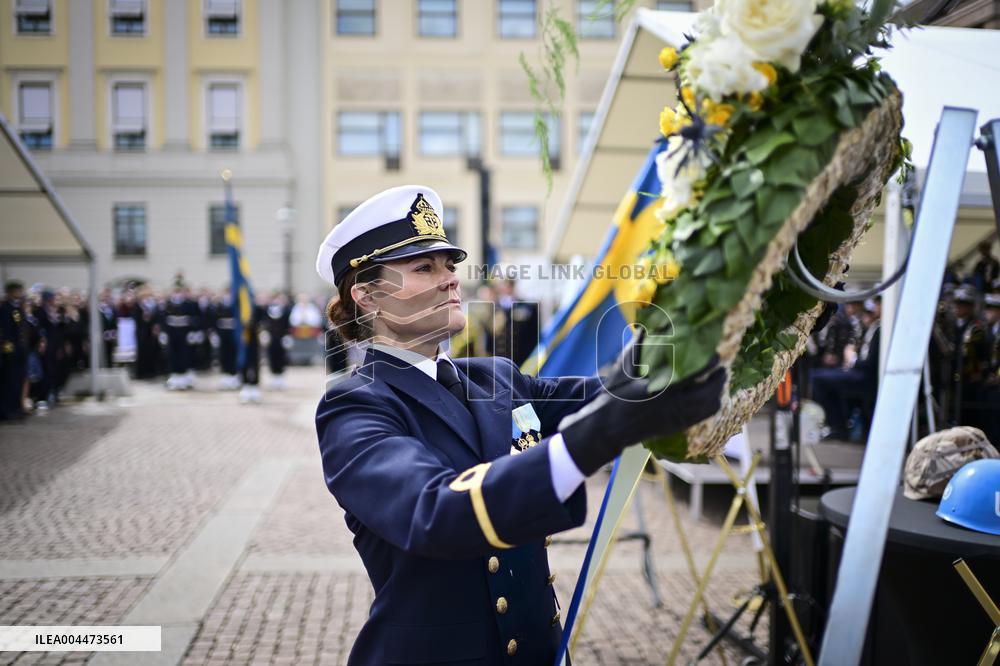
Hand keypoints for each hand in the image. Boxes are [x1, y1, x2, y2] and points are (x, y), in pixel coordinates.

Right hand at [559, 333, 726, 475]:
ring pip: (709, 405)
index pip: (694, 373)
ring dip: (718, 391)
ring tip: (719, 379)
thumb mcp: (622, 369)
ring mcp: (676, 418)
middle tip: (722, 366)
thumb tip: (643, 327)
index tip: (715, 354)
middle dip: (719, 378)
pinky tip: (712, 396)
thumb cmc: (614, 395)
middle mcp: (672, 404)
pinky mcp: (677, 427)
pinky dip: (712, 404)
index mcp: (660, 387)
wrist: (608, 427)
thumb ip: (635, 347)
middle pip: (708, 391)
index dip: (709, 363)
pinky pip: (703, 417)